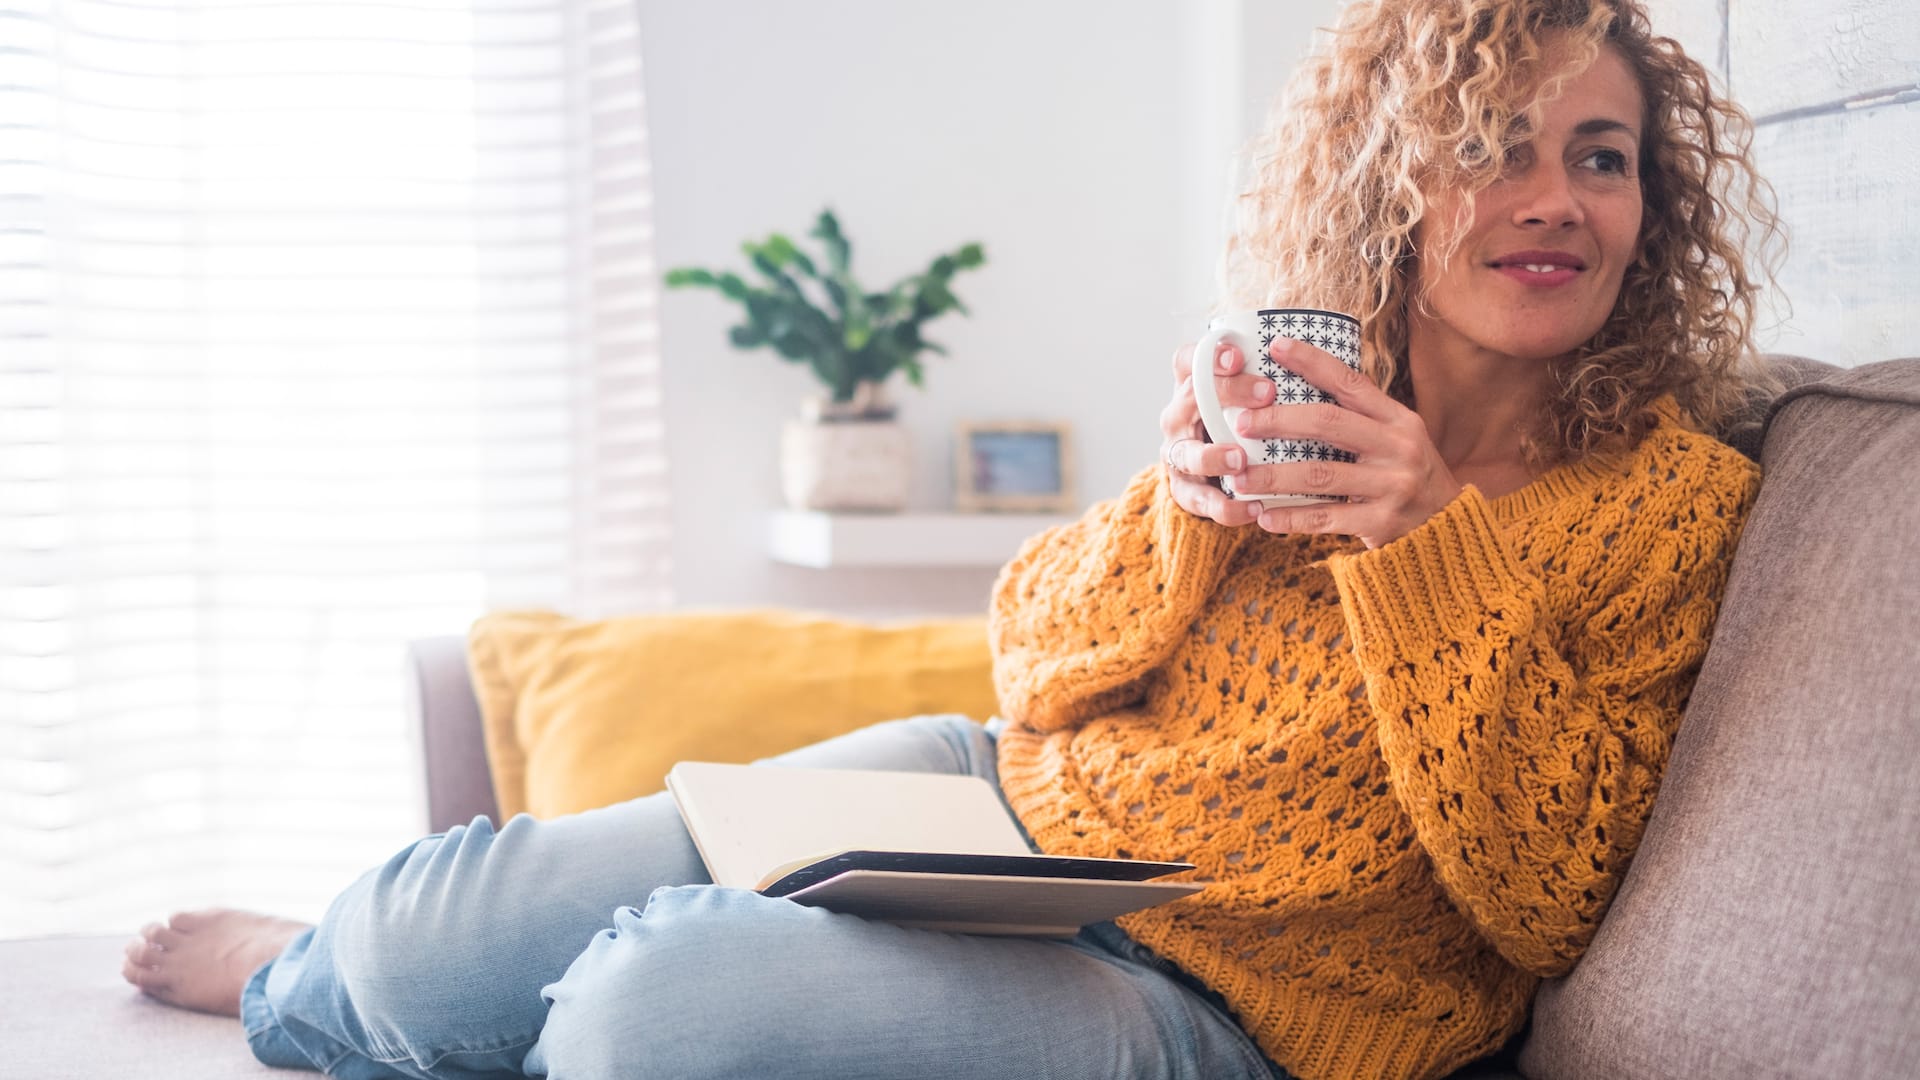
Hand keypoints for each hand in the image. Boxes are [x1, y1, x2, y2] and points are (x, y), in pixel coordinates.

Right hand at [1160, 339, 1279, 526]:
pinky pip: (1200, 500)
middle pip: (1190, 398)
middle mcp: (1178, 416)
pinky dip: (1225, 507)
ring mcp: (1178, 454)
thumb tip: (1326, 355)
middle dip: (1227, 393)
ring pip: (1186, 453)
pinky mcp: (1185, 490)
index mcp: (1191, 386)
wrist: (1215, 474)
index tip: (1239, 355)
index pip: (1188, 360)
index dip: (1209, 356)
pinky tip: (1254, 509)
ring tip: (1239, 460)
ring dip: (1212, 456)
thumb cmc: (1245, 423)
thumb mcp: (1252, 398)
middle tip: (1267, 393)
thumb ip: (1270, 380)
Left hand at [1232, 337, 1463, 548]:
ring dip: (1273, 477)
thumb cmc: (1406, 474)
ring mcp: (1391, 486)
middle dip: (1279, 420)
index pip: (1350, 382)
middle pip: (1328, 424)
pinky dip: (1291, 517)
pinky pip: (1326, 518)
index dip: (1312, 362)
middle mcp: (1398, 447)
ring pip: (1320, 475)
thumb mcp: (1396, 438)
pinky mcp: (1382, 522)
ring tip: (1239, 479)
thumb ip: (1358, 418)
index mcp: (1398, 420)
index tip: (1276, 346)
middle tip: (1242, 423)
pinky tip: (1264, 516)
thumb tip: (1297, 389)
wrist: (1449, 526)